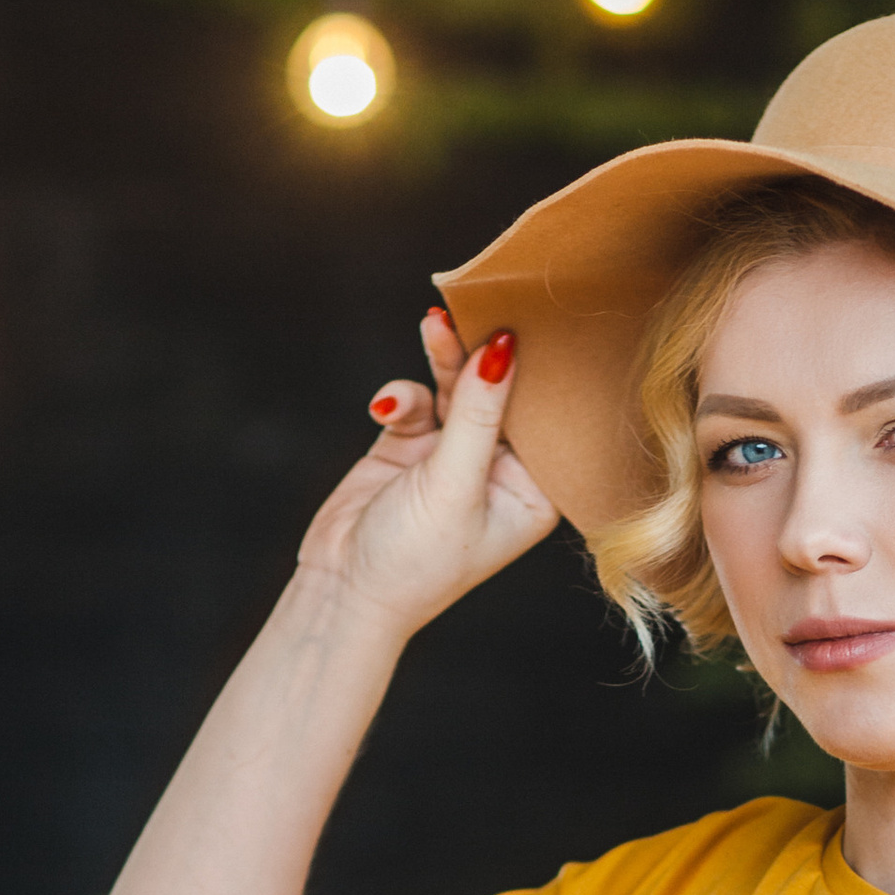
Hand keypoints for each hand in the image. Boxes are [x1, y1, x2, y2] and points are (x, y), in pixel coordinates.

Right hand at [296, 310, 556, 642]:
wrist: (343, 591)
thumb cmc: (414, 561)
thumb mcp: (453, 484)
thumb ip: (476, 412)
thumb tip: (503, 347)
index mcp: (533, 491)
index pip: (551, 419)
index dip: (548, 371)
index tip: (545, 317)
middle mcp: (500, 470)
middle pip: (504, 394)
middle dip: (489, 352)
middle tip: (484, 302)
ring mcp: (455, 455)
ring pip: (458, 387)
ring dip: (444, 359)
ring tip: (434, 323)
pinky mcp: (412, 444)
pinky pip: (417, 400)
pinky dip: (403, 397)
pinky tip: (385, 407)